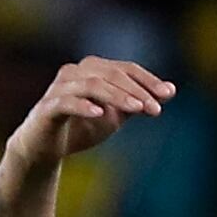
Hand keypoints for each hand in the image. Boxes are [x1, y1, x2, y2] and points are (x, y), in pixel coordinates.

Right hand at [6, 57, 174, 169]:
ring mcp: (58, 88)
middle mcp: (74, 73)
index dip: (148, 80)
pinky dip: (83, 105)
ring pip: (91, 84)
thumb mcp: (116, 115)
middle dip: (137, 90)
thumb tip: (170, 91)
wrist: (47, 148)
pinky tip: (100, 113)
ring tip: (137, 108)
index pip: (125, 68)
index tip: (169, 94)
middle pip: (110, 73)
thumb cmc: (83, 126)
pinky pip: (65, 102)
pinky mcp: (46, 108)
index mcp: (92, 70)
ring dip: (117, 96)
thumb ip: (138, 102)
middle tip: (156, 108)